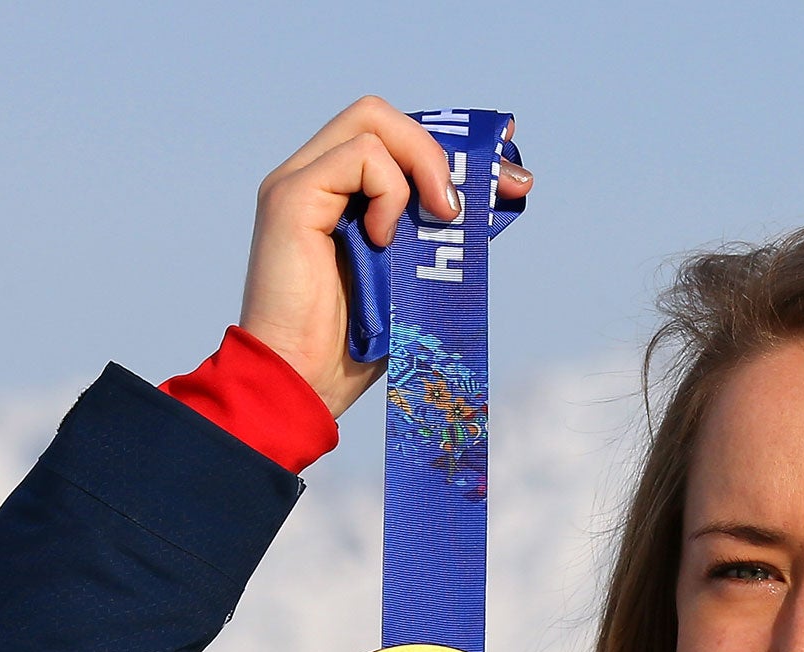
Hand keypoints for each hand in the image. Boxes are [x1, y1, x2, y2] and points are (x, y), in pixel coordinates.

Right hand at [238, 96, 533, 417]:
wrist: (302, 384)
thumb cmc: (353, 346)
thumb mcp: (416, 278)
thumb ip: (441, 233)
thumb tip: (499, 199)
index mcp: (340, 195)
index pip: (397, 140)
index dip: (457, 152)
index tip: (512, 183)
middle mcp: (315, 177)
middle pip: (383, 116)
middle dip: (442, 152)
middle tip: (466, 209)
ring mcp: (299, 181)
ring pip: (373, 120)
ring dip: (421, 167)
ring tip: (432, 223)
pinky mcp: (291, 196)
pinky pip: (359, 154)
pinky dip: (389, 191)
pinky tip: (383, 240)